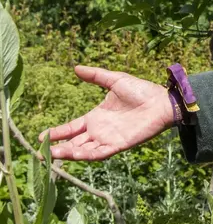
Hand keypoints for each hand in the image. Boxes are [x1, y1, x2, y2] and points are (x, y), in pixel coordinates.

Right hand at [43, 66, 176, 161]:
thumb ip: (96, 76)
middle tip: (40, 152)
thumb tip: (76, 68)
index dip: (57, 132)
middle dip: (58, 148)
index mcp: (96, 117)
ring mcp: (108, 139)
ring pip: (83, 150)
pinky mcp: (118, 145)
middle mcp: (99, 131)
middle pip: (74, 142)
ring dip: (68, 154)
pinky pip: (99, 153)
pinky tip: (73, 155)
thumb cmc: (141, 91)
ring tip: (52, 154)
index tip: (41, 136)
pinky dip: (86, 155)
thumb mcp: (114, 80)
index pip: (71, 128)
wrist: (161, 102)